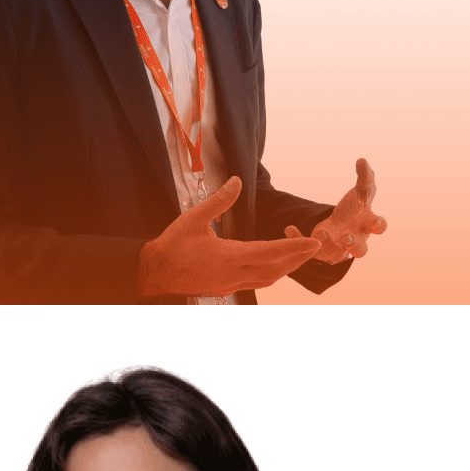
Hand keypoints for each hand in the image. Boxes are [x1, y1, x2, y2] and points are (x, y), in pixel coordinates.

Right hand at [137, 177, 322, 297]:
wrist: (154, 272)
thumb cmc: (172, 246)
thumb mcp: (193, 219)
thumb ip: (218, 201)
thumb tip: (236, 182)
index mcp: (228, 257)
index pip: (270, 252)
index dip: (295, 247)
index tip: (314, 242)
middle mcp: (233, 274)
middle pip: (276, 269)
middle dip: (298, 258)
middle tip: (312, 245)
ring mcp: (230, 284)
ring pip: (269, 279)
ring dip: (286, 267)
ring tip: (298, 253)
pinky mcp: (226, 288)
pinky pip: (257, 283)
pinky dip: (271, 273)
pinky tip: (272, 263)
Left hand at [288, 158, 386, 263]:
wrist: (338, 228)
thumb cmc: (354, 210)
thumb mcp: (360, 193)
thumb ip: (364, 178)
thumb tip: (362, 160)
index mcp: (367, 224)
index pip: (380, 228)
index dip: (379, 225)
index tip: (374, 221)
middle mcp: (356, 240)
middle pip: (361, 249)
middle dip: (354, 245)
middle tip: (345, 238)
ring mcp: (337, 248)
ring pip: (338, 255)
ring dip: (329, 247)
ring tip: (320, 233)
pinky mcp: (320, 251)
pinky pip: (310, 250)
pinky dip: (299, 238)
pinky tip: (289, 228)